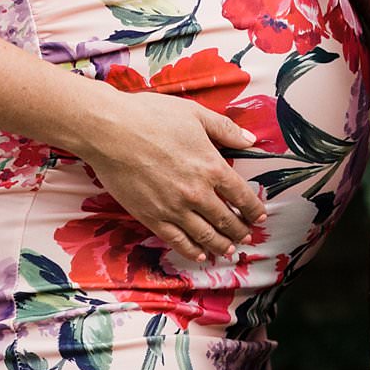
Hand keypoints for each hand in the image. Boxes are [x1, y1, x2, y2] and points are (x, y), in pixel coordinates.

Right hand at [86, 91, 268, 262]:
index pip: (242, 195)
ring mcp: (174, 208)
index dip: (254, 209)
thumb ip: (225, 129)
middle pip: (226, 219)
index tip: (259, 217)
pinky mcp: (152, 217)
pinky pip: (178, 241)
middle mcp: (197, 192)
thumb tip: (251, 140)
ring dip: (222, 245)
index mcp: (212, 166)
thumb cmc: (150, 116)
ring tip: (230, 251)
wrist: (110, 131)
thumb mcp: (195, 114)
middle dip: (240, 231)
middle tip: (247, 237)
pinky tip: (201, 255)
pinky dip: (193, 251)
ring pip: (206, 235)